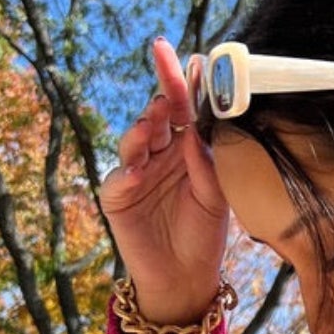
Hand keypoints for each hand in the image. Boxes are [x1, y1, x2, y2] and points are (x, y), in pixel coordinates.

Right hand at [100, 39, 229, 322]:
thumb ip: (207, 163)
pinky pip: (119, 180)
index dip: (181, 83)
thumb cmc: (204, 235)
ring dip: (144, 127)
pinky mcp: (118, 199)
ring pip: (135, 141)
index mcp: (185, 149)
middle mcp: (158, 155)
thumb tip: (197, 128)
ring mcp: (135, 174)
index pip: (182, 109)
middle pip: (156, 117)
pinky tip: (138, 171)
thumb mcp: (216, 196)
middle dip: (162, 94)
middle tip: (168, 75)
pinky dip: (128, 174)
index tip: (188, 56)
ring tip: (155, 116)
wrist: (186, 278)